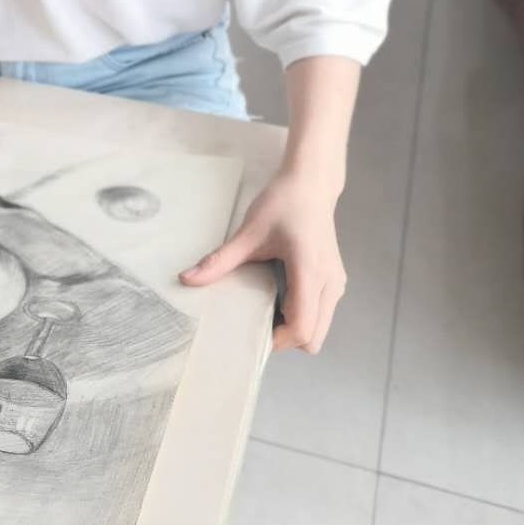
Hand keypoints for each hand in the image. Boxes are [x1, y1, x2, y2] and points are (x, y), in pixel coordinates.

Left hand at [178, 165, 347, 352]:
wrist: (311, 183)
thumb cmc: (284, 202)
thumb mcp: (249, 232)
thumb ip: (220, 260)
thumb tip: (187, 279)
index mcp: (310, 272)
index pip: (302, 328)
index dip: (277, 341)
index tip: (251, 334)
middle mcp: (330, 283)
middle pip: (313, 337)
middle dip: (285, 338)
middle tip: (256, 322)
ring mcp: (336, 283)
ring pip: (320, 328)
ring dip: (295, 327)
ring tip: (266, 307)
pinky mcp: (334, 280)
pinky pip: (321, 313)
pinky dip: (303, 315)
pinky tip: (279, 295)